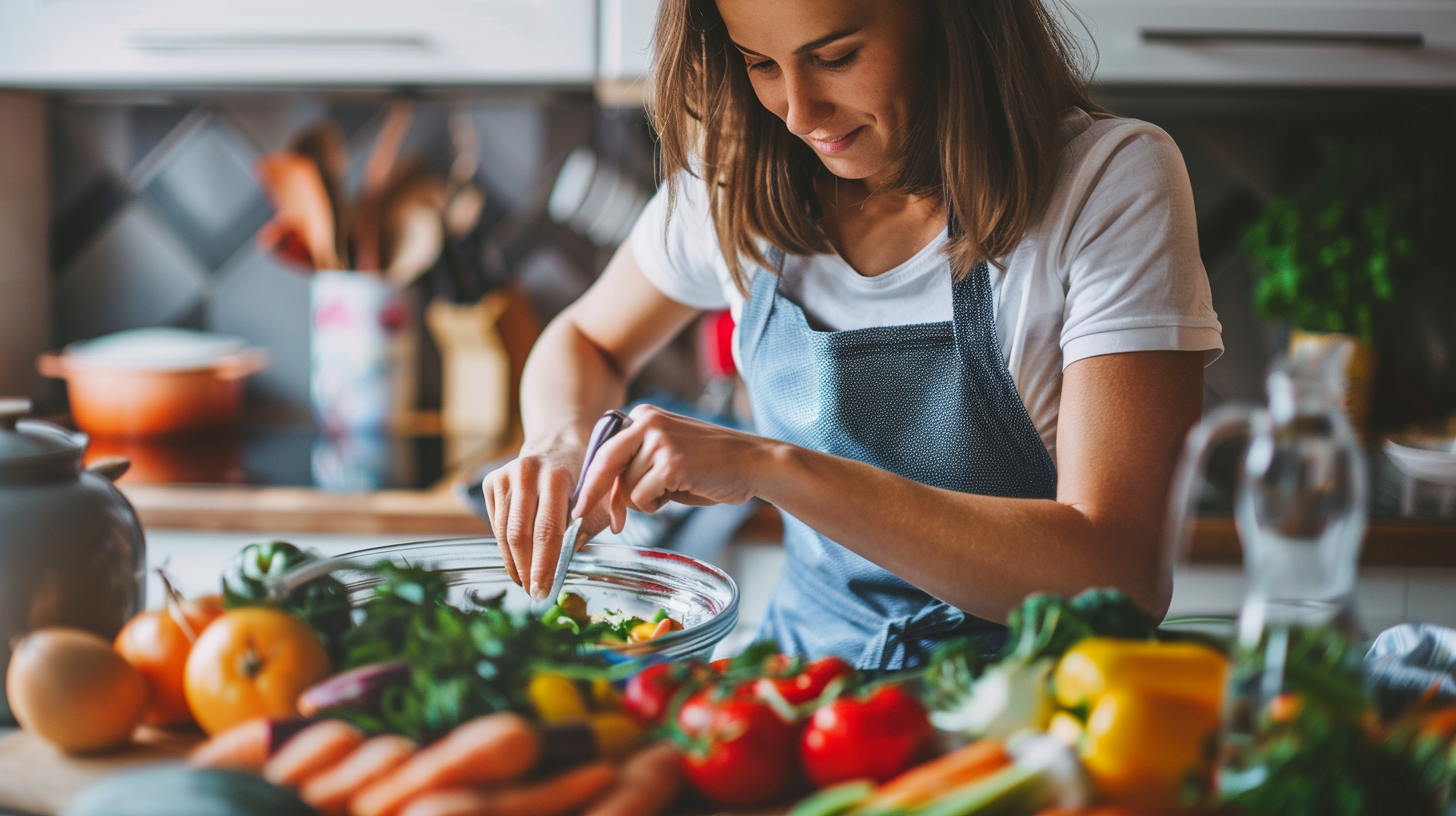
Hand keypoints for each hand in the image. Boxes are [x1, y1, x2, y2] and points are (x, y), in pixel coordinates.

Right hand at [482, 443, 611, 599]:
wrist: (559, 444)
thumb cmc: (584, 478)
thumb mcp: (599, 499)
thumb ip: (589, 527)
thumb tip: (568, 558)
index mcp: (557, 476)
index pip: (547, 530)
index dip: (543, 564)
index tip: (543, 590)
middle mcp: (527, 473)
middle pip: (520, 534)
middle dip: (527, 569)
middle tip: (534, 593)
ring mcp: (506, 475)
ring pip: (503, 532)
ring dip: (514, 563)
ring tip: (525, 582)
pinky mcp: (492, 481)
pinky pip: (495, 524)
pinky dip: (506, 548)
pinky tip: (518, 561)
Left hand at [573, 405, 770, 532]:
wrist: (753, 463)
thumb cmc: (710, 466)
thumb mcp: (666, 456)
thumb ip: (636, 466)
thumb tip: (603, 498)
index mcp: (643, 416)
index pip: (603, 451)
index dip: (591, 482)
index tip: (580, 506)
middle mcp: (646, 421)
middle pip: (605, 467)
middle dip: (599, 498)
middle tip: (601, 522)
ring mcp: (658, 440)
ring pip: (625, 488)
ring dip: (645, 501)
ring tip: (675, 489)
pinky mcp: (670, 463)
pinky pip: (643, 498)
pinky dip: (657, 505)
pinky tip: (681, 490)